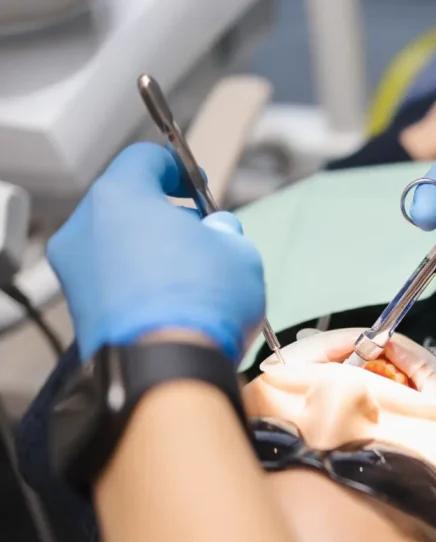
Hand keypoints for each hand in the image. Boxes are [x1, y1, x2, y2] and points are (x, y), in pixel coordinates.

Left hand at [47, 143, 265, 361]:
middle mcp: (86, 230)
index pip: (144, 158)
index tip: (197, 184)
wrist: (167, 369)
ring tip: (193, 277)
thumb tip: (217, 233)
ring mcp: (77, 274)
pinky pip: (114, 285)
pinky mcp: (81, 312)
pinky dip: (141, 286)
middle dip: (166, 216)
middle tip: (202, 235)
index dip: (178, 168)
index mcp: (120, 197)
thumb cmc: (201, 302)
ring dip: (152, 253)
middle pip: (127, 205)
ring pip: (118, 247)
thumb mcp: (239, 251)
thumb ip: (226, 232)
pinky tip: (175, 305)